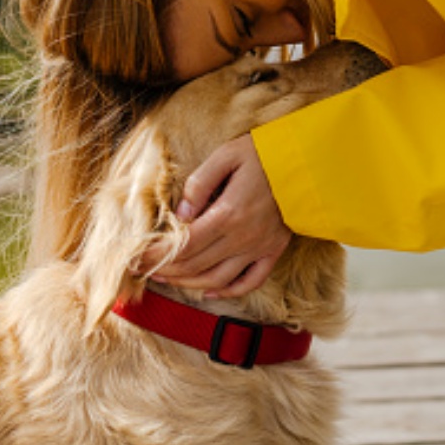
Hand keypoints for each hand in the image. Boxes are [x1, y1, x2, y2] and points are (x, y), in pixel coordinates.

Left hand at [142, 134, 291, 298]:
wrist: (309, 161)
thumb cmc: (264, 153)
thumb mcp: (227, 156)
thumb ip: (200, 184)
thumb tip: (181, 214)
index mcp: (228, 214)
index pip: (183, 244)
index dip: (156, 255)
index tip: (135, 258)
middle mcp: (243, 238)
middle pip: (195, 264)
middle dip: (164, 270)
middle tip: (142, 270)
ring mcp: (260, 247)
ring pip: (217, 278)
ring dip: (188, 283)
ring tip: (166, 279)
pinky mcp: (273, 251)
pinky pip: (249, 280)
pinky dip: (227, 291)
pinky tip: (208, 291)